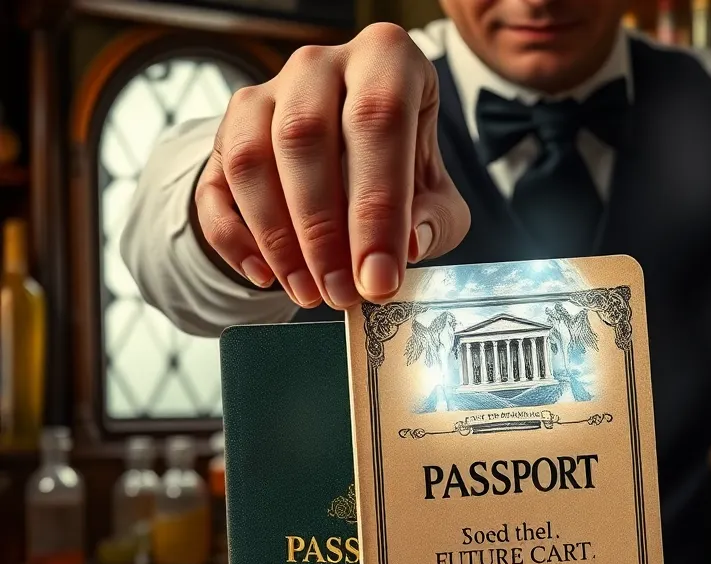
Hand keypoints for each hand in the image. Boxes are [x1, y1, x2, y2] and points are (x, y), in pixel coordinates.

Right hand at [193, 24, 470, 309]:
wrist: (351, 158)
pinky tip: (265, 278)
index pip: (378, 120)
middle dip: (323, 232)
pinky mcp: (226, 134)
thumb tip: (408, 245)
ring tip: (309, 295)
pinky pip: (214, 186)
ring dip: (278, 239)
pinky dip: (234, 239)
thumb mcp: (437, 198)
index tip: (378, 280)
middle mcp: (319, 65)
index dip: (377, 208)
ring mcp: (265, 94)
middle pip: (306, 136)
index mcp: (385, 62)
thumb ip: (433, 221)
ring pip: (252, 158)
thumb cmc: (402, 174)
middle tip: (341, 295)